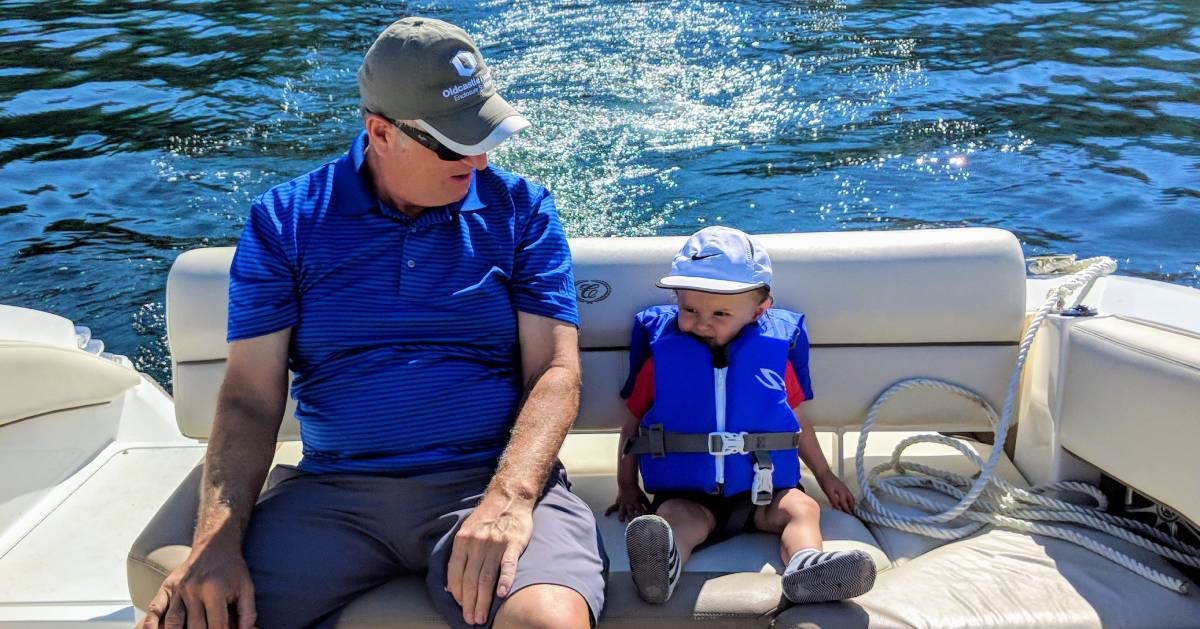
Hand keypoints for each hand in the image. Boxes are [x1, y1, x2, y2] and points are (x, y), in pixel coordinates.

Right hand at [141, 538, 255, 628]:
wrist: (214, 545)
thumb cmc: (232, 569)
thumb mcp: (246, 588)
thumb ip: (248, 612)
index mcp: (214, 590)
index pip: (217, 625)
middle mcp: (193, 590)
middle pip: (195, 627)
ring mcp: (178, 589)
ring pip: (174, 623)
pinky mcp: (167, 587)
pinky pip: (155, 609)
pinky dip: (151, 624)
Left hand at [446, 495, 533, 625]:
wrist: (509, 497)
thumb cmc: (487, 518)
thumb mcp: (467, 531)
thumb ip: (461, 555)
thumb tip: (453, 585)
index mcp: (462, 541)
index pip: (455, 573)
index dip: (457, 593)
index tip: (461, 608)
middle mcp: (476, 543)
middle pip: (470, 579)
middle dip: (470, 603)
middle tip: (471, 620)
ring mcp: (495, 543)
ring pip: (486, 577)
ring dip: (483, 600)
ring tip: (481, 616)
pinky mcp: (513, 543)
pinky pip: (508, 564)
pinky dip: (505, 580)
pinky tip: (501, 594)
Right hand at [604, 485, 650, 521]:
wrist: (627, 484)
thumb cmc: (636, 491)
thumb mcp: (643, 497)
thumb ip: (648, 504)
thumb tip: (654, 511)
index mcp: (636, 502)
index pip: (640, 510)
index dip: (643, 516)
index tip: (645, 521)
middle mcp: (629, 504)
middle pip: (630, 511)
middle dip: (632, 517)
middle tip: (633, 524)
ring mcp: (622, 503)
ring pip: (621, 510)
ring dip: (621, 515)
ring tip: (621, 520)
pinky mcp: (618, 502)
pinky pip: (612, 507)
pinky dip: (609, 511)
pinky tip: (606, 515)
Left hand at [817, 470, 855, 512]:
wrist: (823, 472)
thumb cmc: (825, 481)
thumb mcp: (828, 492)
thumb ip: (833, 500)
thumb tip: (838, 508)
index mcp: (842, 492)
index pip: (846, 503)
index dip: (847, 510)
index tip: (849, 515)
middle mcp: (845, 489)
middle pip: (851, 500)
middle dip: (851, 506)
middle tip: (850, 512)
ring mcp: (843, 487)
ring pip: (850, 497)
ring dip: (850, 502)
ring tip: (848, 508)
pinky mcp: (841, 486)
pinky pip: (847, 494)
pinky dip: (847, 499)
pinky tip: (842, 500)